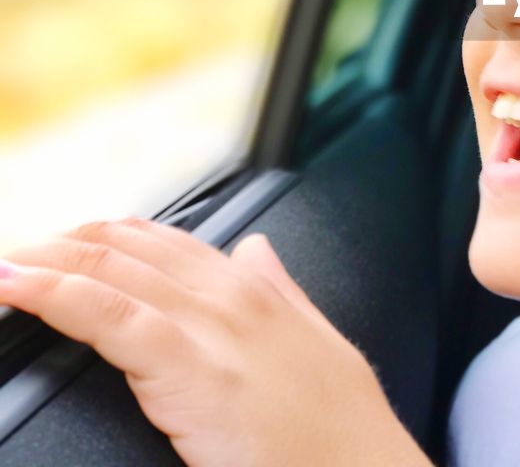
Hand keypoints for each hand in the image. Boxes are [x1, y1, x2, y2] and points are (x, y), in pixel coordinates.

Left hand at [0, 218, 432, 466]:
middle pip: (127, 248)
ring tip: (4, 263)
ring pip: (109, 270)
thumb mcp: (318, 343)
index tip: (60, 245)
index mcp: (256, 291)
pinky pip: (108, 315)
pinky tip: (17, 285)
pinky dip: (54, 294)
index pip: (165, 242)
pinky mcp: (189, 366)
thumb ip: (283, 290)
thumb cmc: (341, 426)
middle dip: (61, 245)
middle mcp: (230, 295)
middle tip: (16, 253)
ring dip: (44, 260)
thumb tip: (256, 248)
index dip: (104, 238)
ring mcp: (210, 326)